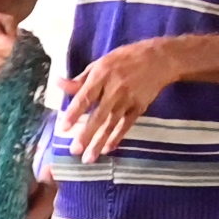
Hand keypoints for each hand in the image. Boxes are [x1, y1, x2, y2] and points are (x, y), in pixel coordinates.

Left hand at [56, 37, 183, 164]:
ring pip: (112, 125)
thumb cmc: (125, 59)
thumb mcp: (101, 63)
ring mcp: (128, 100)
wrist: (160, 60)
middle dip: (86, 135)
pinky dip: (116, 138)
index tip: (63, 128)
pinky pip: (126, 126)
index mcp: (102, 76)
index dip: (74, 113)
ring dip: (99, 142)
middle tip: (74, 151)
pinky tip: (107, 149)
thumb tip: (59, 84)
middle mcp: (115, 90)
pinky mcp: (139, 108)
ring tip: (88, 158)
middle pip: (99, 116)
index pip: (85, 97)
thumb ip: (80, 79)